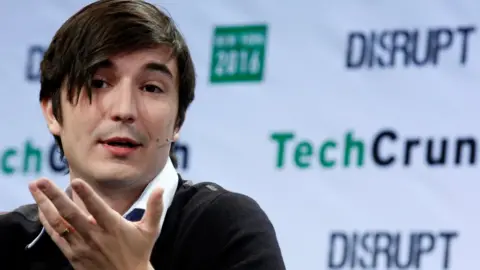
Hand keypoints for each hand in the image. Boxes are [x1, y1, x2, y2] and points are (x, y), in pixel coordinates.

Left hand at [28, 178, 162, 269]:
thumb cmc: (139, 252)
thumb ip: (155, 208)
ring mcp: (82, 246)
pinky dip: (47, 222)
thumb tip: (162, 188)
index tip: (76, 181)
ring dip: (44, 205)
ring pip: (59, 224)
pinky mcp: (74, 255)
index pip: (98, 208)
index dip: (87, 195)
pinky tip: (41, 209)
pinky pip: (57, 236)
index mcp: (114, 227)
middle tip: (41, 180)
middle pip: (71, 214)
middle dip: (54, 196)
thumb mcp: (150, 230)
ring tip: (34, 188)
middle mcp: (95, 236)